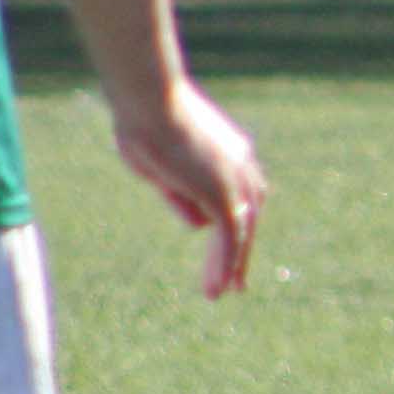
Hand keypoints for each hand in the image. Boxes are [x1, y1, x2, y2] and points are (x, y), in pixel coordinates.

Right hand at [111, 82, 263, 298]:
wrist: (148, 100)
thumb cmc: (145, 124)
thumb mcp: (162, 168)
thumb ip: (182, 197)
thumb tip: (198, 227)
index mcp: (233, 153)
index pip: (245, 199)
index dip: (239, 228)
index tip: (232, 252)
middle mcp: (242, 165)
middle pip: (248, 218)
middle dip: (239, 253)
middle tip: (235, 285)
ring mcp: (235, 177)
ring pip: (240, 231)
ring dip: (229, 265)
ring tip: (218, 293)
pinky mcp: (222, 190)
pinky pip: (230, 235)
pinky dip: (226, 261)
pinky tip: (220, 283)